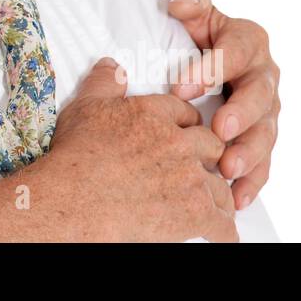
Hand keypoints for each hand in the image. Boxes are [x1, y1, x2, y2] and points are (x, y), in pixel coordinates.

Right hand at [0, 58, 237, 241]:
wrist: (75, 198)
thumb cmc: (76, 154)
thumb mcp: (86, 105)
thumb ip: (105, 81)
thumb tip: (113, 64)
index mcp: (155, 113)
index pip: (186, 113)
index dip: (187, 124)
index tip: (186, 134)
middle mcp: (178, 142)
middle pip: (211, 145)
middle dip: (210, 156)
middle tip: (205, 166)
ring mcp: (189, 178)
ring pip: (220, 183)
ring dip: (217, 194)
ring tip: (214, 203)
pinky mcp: (194, 212)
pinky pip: (223, 222)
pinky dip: (225, 231)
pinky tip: (224, 235)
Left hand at [166, 0, 279, 211]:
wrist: (209, 60)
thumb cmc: (199, 34)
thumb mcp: (195, 11)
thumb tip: (180, 1)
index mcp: (248, 41)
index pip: (233, 52)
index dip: (209, 68)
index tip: (180, 86)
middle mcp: (264, 76)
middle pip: (258, 96)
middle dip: (240, 114)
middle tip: (218, 129)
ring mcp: (266, 111)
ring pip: (265, 133)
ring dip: (248, 153)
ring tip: (225, 169)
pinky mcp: (261, 138)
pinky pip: (263, 163)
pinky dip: (252, 182)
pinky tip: (237, 198)